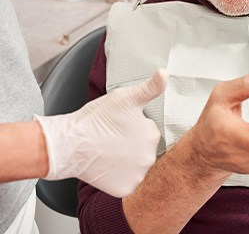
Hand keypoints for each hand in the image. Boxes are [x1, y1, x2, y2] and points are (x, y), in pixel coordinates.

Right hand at [35, 68, 167, 197]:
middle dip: (132, 144)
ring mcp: (138, 175)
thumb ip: (150, 87)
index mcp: (152, 134)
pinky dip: (119, 176)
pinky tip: (107, 166)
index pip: (148, 131)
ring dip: (127, 160)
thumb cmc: (97, 118)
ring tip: (109, 151)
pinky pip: (127, 182)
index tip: (119, 125)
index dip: (133, 127)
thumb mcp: (126, 97)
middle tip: (112, 138)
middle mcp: (150, 157)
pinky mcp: (125, 190)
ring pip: (137, 166)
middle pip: (144, 149)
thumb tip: (164, 72)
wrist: (70, 143)